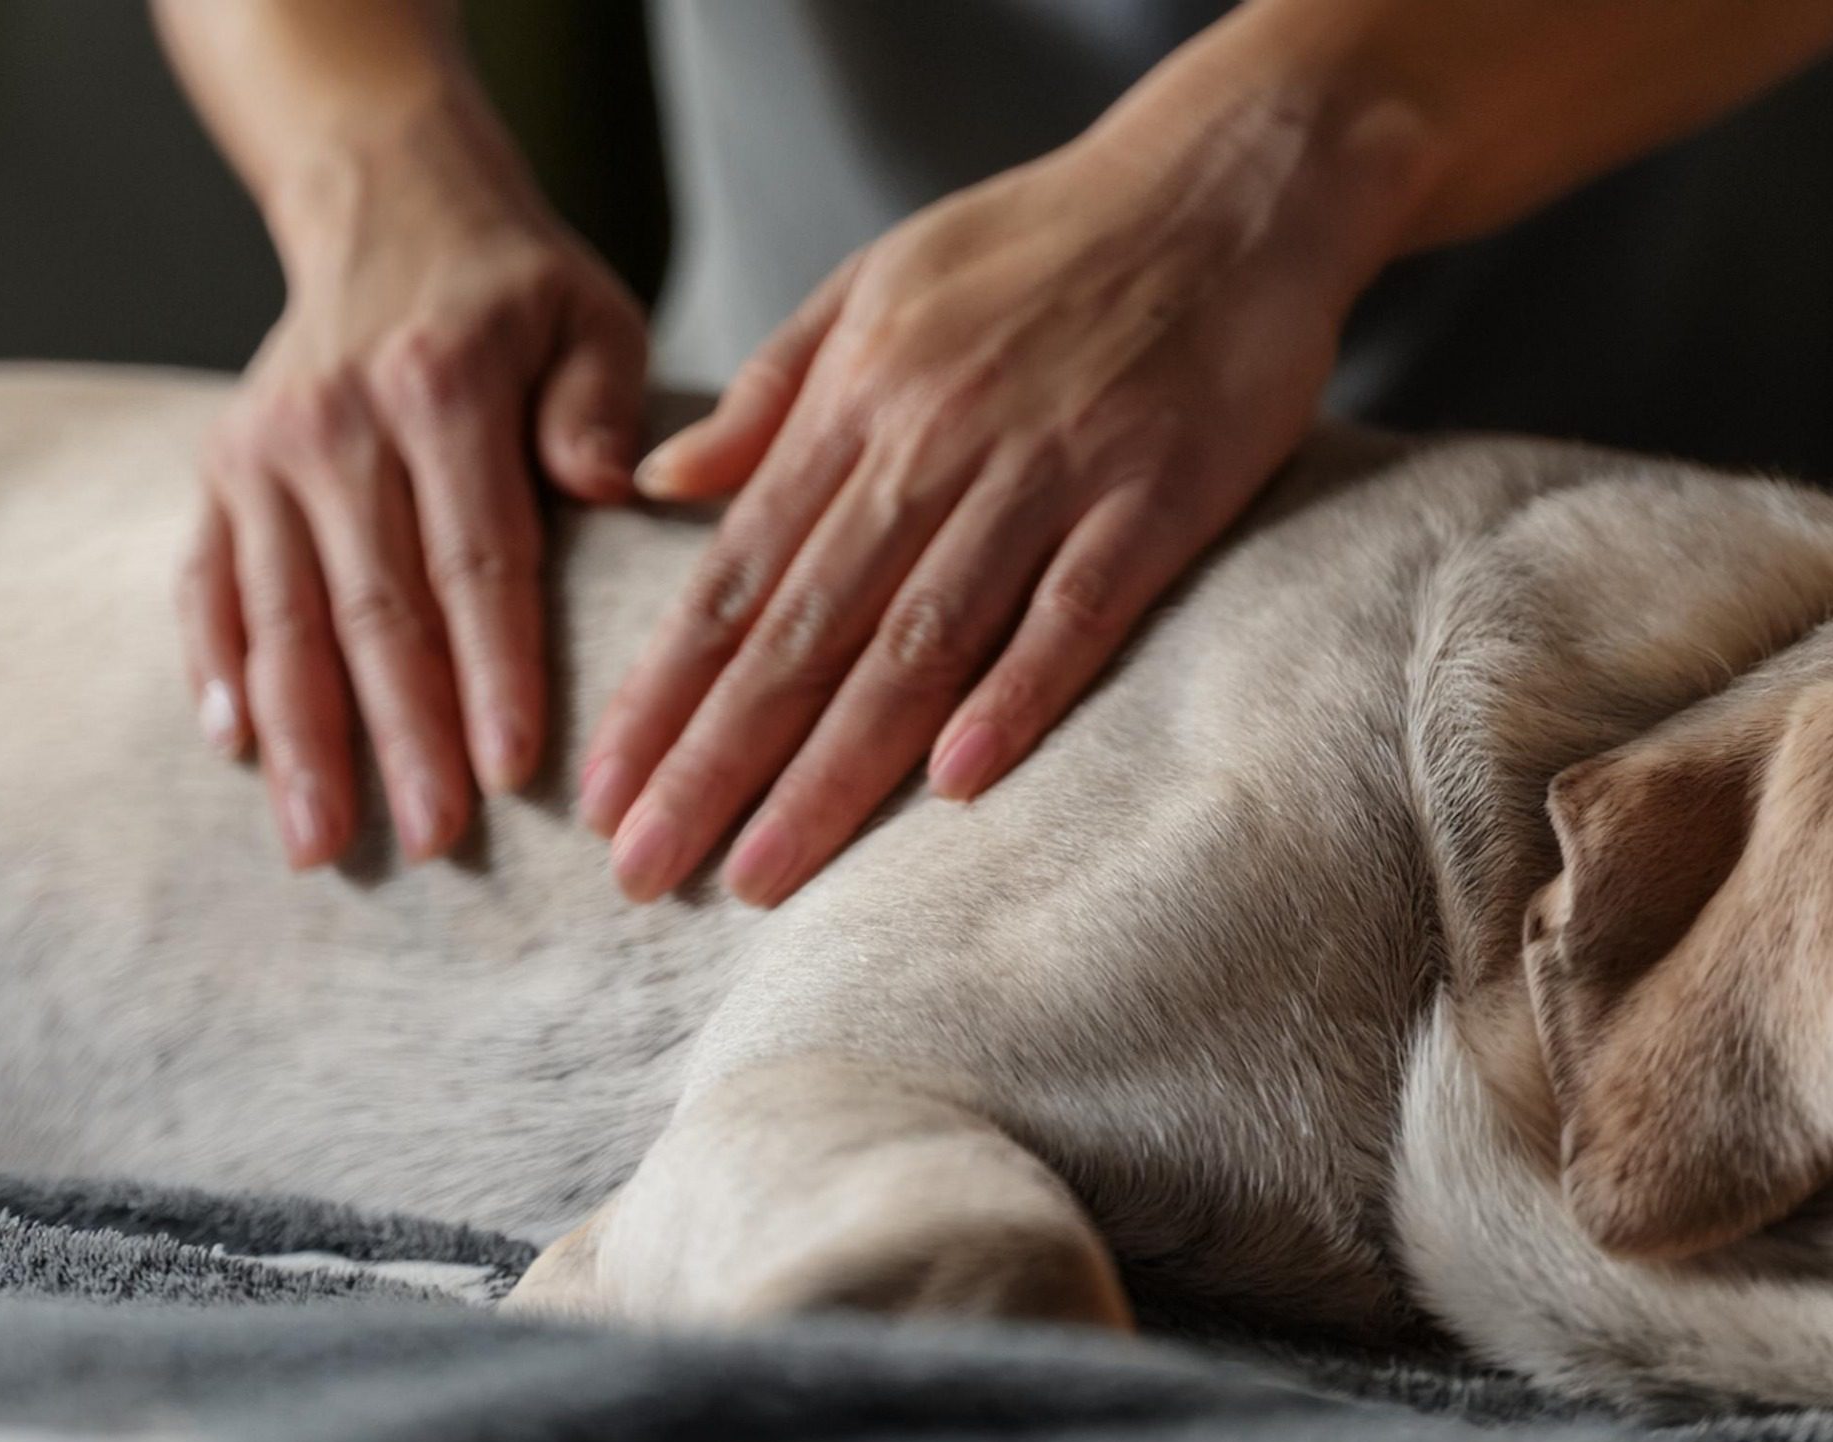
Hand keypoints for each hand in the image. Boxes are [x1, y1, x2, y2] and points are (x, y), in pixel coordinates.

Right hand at [180, 126, 647, 868]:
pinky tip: (233, 749)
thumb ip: (600, 403)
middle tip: (435, 842)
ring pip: (280, 616)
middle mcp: (336, 420)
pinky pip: (205, 583)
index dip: (495, 672)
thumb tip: (615, 488)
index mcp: (440, 386)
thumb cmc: (517, 291)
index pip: (475, 559)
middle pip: (373, 607)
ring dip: (300, 738)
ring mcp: (263, 448)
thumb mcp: (590, 316)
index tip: (515, 774)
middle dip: (402, 737)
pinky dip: (214, 668)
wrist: (386, 204)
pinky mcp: (218, 467)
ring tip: (319, 843)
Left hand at [580, 86, 1422, 905]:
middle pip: (805, 631)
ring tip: (761, 872)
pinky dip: (1015, 697)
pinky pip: (1075, 612)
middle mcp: (935, 441)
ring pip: (918, 643)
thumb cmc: (1041, 241)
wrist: (1228, 178)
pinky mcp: (1158, 494)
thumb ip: (770, 394)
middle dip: (714, 761)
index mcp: (857, 398)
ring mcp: (1049, 470)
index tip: (604, 790)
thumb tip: (658, 485)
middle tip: (644, 870)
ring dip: (832, 769)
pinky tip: (952, 788)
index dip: (664, 691)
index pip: (735, 575)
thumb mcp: (876, 283)